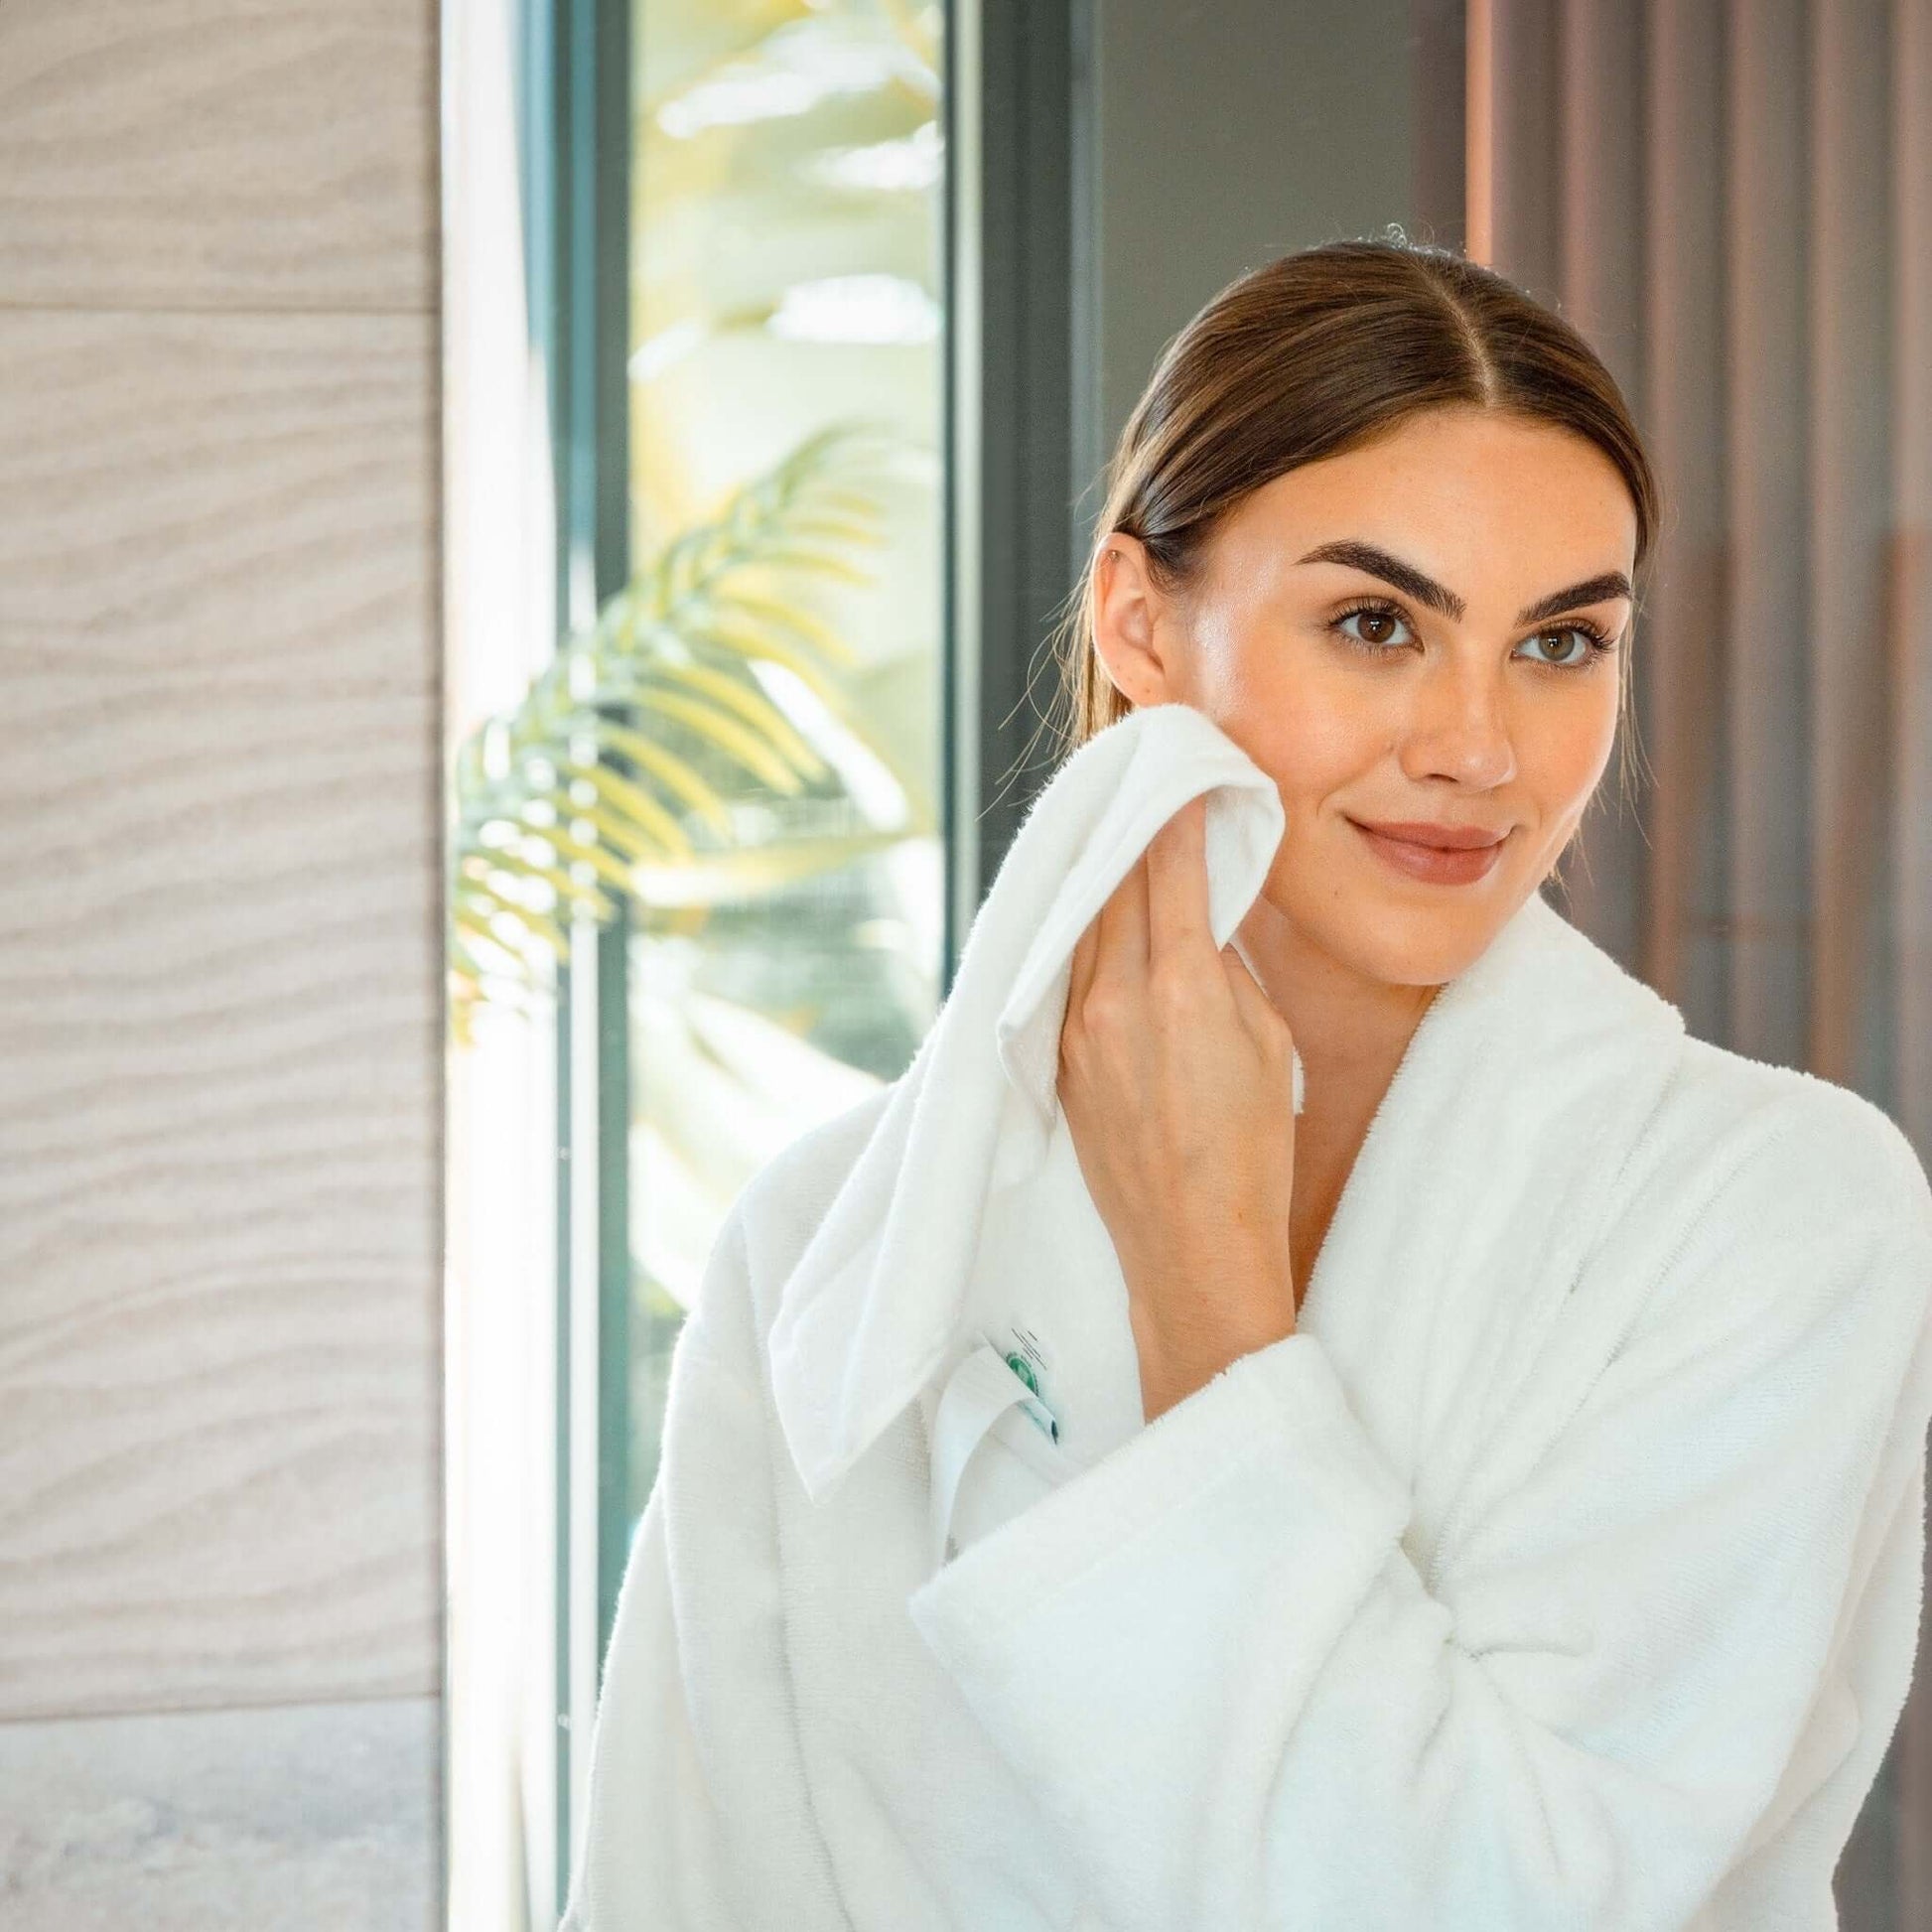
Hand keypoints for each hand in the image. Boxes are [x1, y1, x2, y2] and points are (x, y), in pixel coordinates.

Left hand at [1057, 794, 1298, 1422]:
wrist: (1192, 1247)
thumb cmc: (1252, 1152)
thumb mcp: (1268, 1044)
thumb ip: (1225, 970)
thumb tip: (1198, 922)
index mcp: (1178, 986)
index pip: (1167, 865)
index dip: (1174, 808)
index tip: (1179, 766)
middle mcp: (1115, 997)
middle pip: (1114, 881)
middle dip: (1132, 827)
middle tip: (1144, 778)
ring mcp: (1077, 1029)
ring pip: (1082, 922)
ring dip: (1103, 876)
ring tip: (1119, 835)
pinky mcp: (1059, 1059)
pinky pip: (1066, 971)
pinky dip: (1085, 931)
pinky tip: (1100, 914)